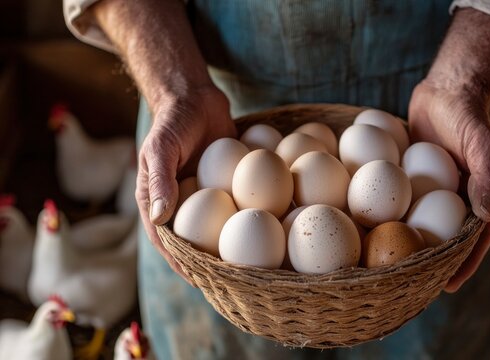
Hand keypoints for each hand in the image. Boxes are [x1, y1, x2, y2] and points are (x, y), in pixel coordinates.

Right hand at [136, 87, 236, 282]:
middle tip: (232, 283)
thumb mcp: (161, 147)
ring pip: (221, 228)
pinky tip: (272, 229)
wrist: (195, 97)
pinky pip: (240, 204)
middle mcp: (185, 204)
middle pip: (196, 241)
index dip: (182, 263)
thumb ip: (160, 179)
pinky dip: (251, 218)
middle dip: (211, 263)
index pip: (168, 241)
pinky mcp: (230, 184)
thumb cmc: (172, 121)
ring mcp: (209, 196)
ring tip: (255, 266)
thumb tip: (159, 217)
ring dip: (234, 246)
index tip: (199, 282)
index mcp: (159, 202)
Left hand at [408, 80, 489, 292]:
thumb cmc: (468, 116)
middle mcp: (455, 200)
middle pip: (445, 238)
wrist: (444, 91)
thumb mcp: (482, 143)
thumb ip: (486, 176)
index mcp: (480, 199)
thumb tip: (484, 215)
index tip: (449, 287)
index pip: (475, 240)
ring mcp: (429, 191)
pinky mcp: (408, 179)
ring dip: (406, 245)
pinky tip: (368, 230)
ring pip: (419, 224)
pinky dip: (388, 216)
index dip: (464, 264)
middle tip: (413, 287)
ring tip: (387, 267)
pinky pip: (398, 202)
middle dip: (432, 262)